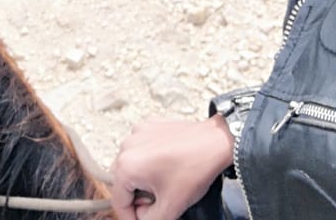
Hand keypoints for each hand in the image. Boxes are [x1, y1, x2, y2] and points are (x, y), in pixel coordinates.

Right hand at [109, 117, 233, 219]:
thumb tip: (141, 218)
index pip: (119, 202)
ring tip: (165, 184)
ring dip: (143, 179)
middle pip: (124, 183)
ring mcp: (137, 133)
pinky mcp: (149, 125)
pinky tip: (167, 166)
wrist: (216, 142)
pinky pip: (141, 150)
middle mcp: (127, 146)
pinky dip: (150, 161)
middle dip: (138, 197)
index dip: (131, 217)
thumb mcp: (171, 207)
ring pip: (132, 166)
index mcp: (126, 166)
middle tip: (159, 202)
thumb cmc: (195, 169)